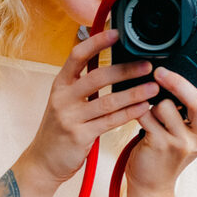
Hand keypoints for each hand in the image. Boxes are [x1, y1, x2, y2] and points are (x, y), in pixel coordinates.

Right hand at [22, 27, 159, 186]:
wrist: (43, 162)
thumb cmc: (60, 130)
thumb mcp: (65, 102)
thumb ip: (83, 86)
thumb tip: (111, 67)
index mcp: (60, 84)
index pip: (77, 56)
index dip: (97, 43)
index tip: (117, 34)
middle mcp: (62, 98)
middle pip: (97, 77)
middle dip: (125, 70)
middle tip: (147, 65)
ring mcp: (69, 117)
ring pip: (107, 101)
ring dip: (134, 93)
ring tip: (153, 88)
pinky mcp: (79, 135)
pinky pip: (109, 121)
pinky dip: (129, 114)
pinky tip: (143, 108)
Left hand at [124, 67, 196, 196]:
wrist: (151, 182)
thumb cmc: (168, 150)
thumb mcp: (188, 132)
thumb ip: (190, 110)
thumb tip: (175, 76)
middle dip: (177, 82)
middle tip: (160, 72)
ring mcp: (182, 143)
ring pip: (166, 105)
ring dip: (153, 105)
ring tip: (153, 118)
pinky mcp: (161, 145)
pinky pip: (146, 114)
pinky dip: (140, 112)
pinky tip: (142, 122)